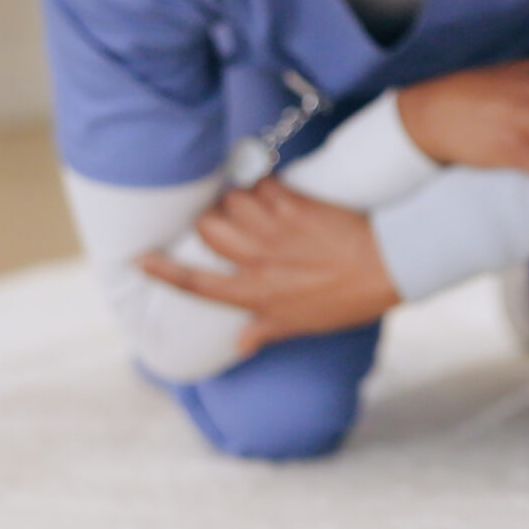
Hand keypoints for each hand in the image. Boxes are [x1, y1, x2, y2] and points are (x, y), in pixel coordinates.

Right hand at [139, 178, 401, 356]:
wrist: (388, 266)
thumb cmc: (347, 300)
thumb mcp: (304, 324)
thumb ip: (265, 330)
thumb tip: (239, 344)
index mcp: (256, 295)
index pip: (196, 284)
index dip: (162, 271)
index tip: (140, 259)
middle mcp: (258, 261)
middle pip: (206, 228)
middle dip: (208, 220)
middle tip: (224, 221)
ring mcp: (275, 231)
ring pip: (230, 201)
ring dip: (236, 199)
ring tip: (251, 204)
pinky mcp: (295, 204)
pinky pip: (262, 184)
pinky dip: (263, 184)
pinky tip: (275, 191)